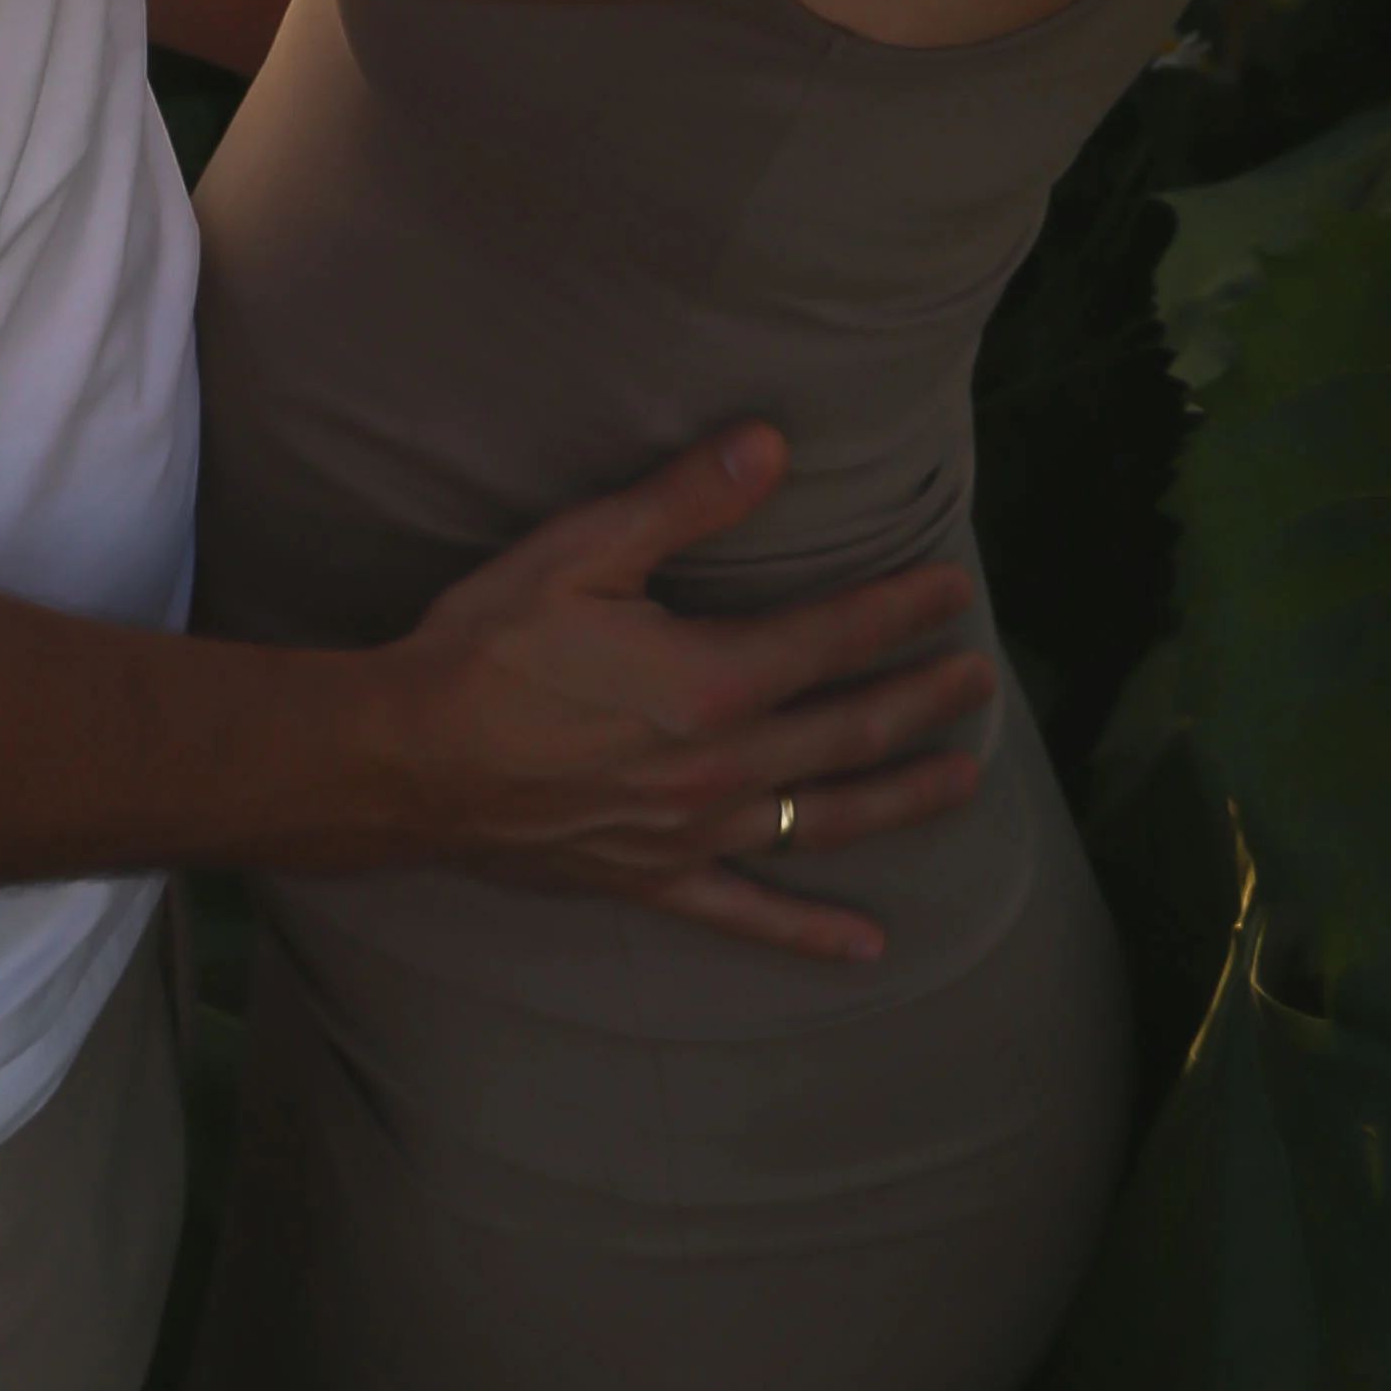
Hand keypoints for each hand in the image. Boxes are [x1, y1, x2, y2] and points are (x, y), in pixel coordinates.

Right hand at [393, 425, 994, 966]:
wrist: (407, 760)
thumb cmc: (488, 646)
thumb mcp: (581, 550)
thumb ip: (685, 498)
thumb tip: (772, 442)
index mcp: (711, 679)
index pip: (834, 636)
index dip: (900, 611)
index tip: (955, 591)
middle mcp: (721, 765)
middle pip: (850, 729)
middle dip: (924, 699)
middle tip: (983, 680)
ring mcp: (693, 832)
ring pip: (824, 819)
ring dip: (902, 799)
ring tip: (965, 781)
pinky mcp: (653, 879)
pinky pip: (748, 917)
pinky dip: (811, 934)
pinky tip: (867, 947)